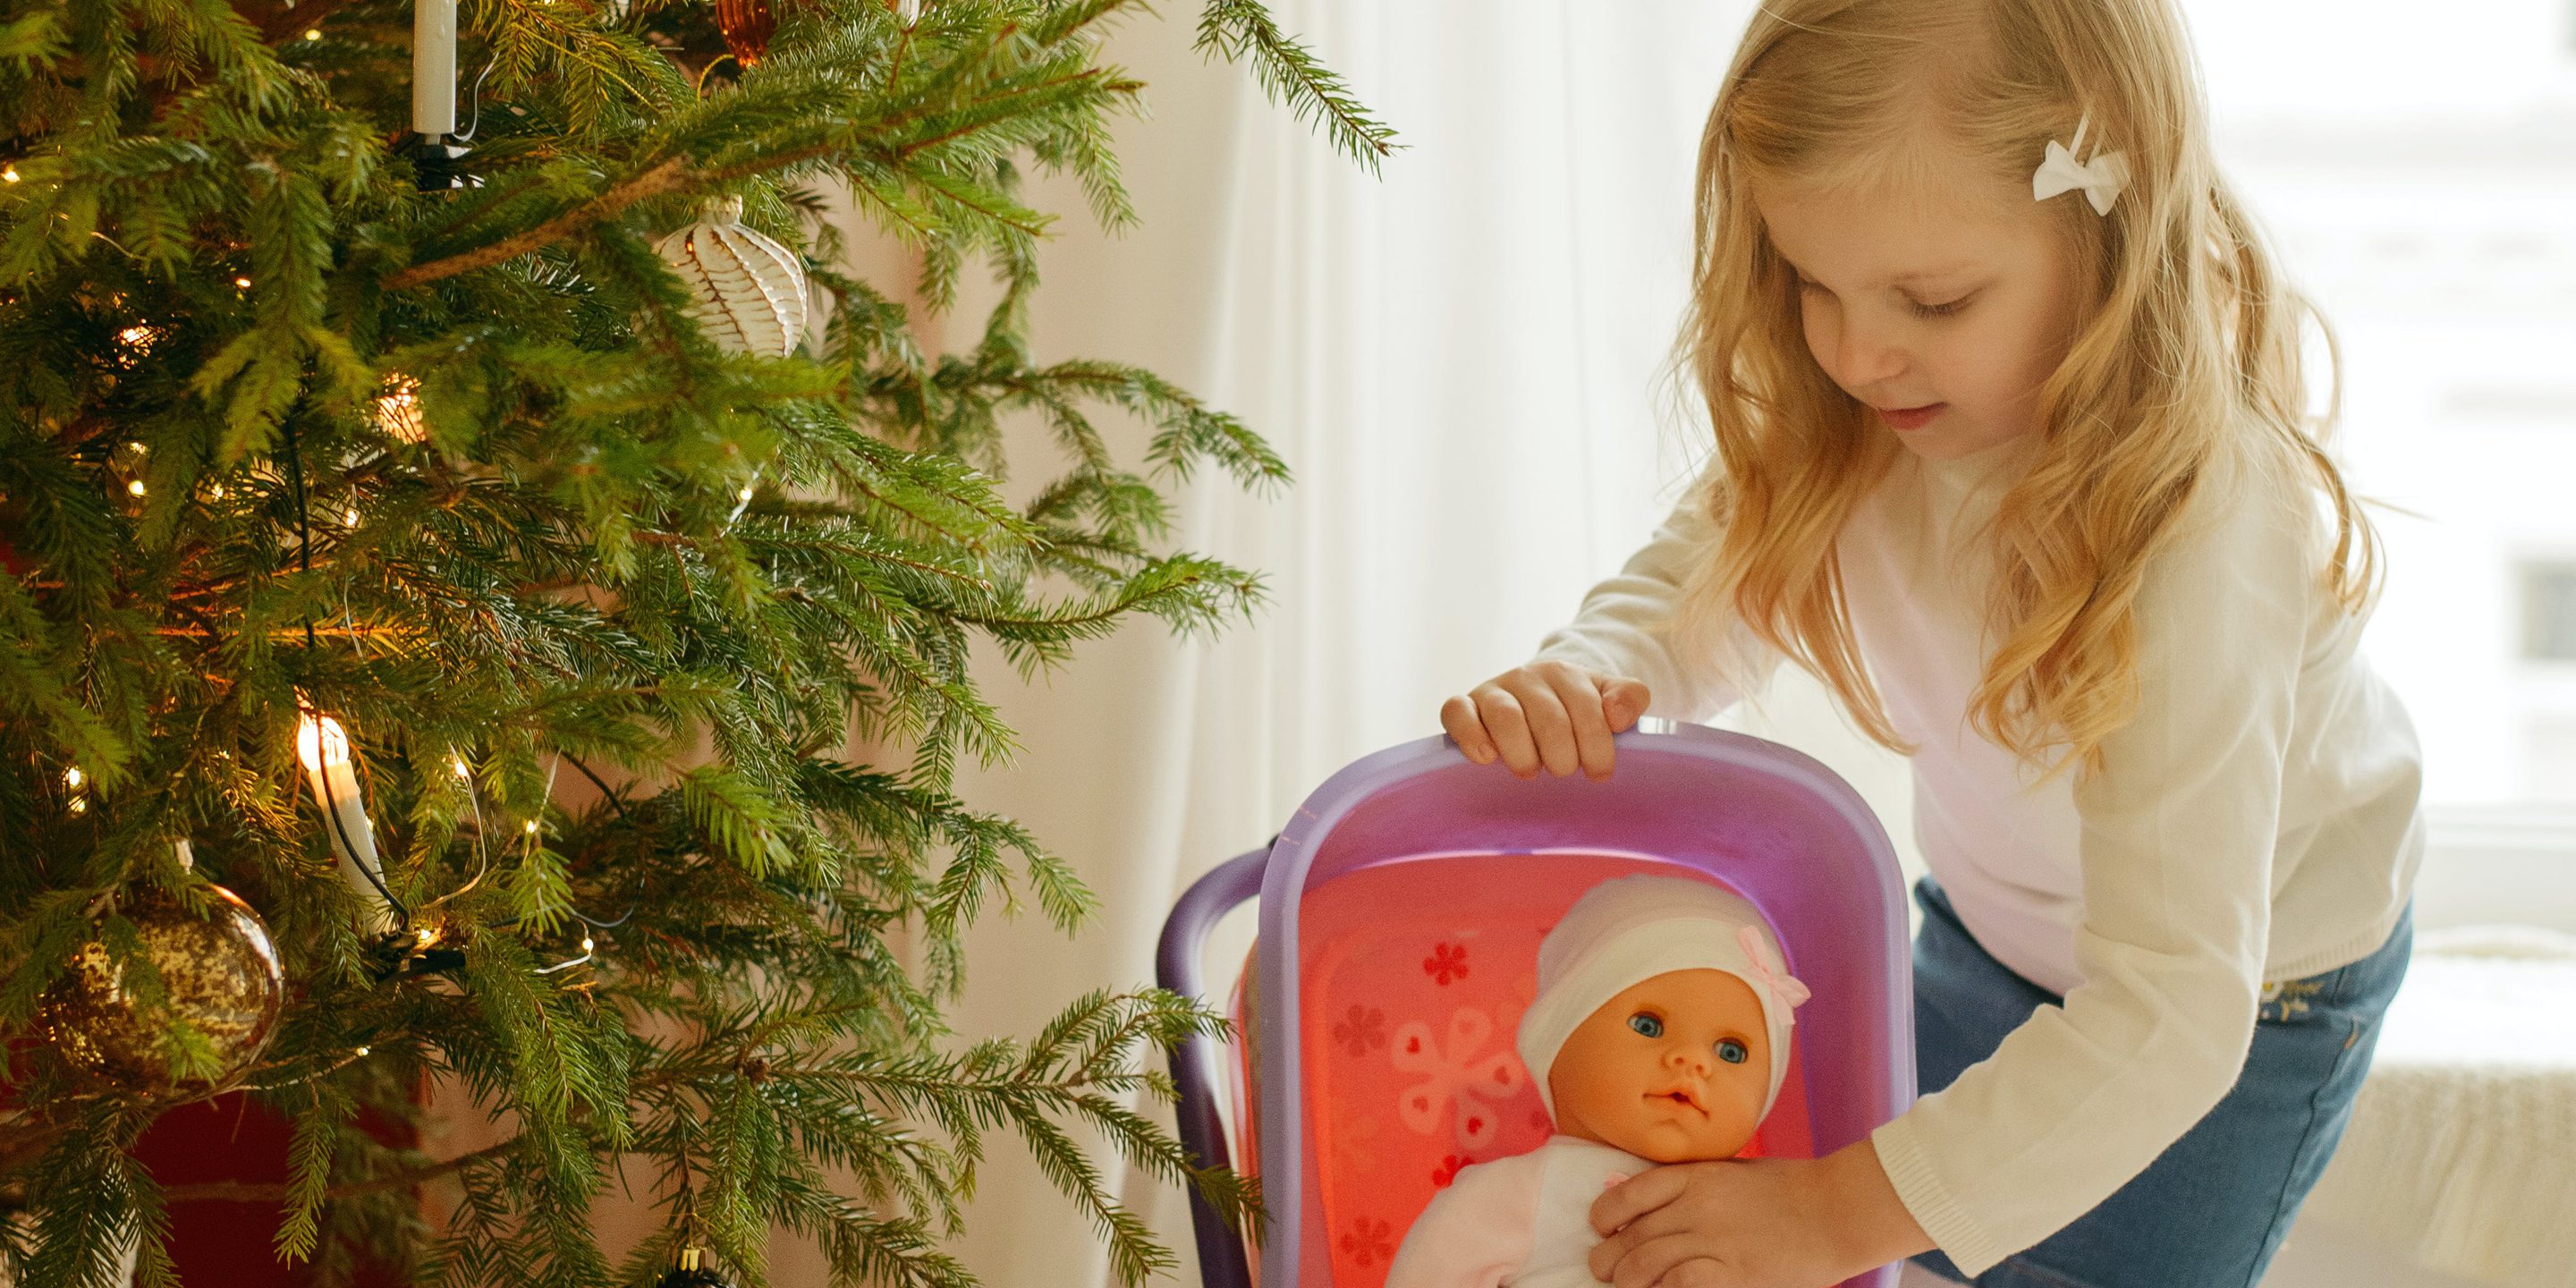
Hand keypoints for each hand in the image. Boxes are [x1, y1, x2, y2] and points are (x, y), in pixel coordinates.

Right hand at [1439, 660, 1649, 780]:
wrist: (1534, 699)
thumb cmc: (1574, 709)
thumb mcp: (1608, 697)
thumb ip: (1629, 697)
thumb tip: (1616, 716)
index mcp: (1565, 674)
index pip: (1586, 709)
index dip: (1597, 746)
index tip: (1599, 772)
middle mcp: (1527, 676)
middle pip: (1548, 719)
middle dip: (1562, 757)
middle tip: (1563, 772)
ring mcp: (1492, 690)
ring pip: (1505, 717)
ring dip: (1522, 754)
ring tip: (1530, 772)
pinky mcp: (1464, 704)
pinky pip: (1456, 711)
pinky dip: (1471, 735)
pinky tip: (1488, 759)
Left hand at [1587, 1141, 1931, 1287]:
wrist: (1836, 1210)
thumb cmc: (1788, 1188)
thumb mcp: (1731, 1171)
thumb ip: (1687, 1183)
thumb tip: (1637, 1195)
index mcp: (1696, 1176)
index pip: (1629, 1194)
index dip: (1604, 1214)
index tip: (1600, 1226)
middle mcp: (1697, 1207)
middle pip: (1632, 1236)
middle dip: (1609, 1258)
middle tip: (1604, 1268)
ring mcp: (1714, 1242)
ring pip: (1645, 1265)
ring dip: (1627, 1281)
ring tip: (1625, 1286)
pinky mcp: (1733, 1275)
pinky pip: (1679, 1285)